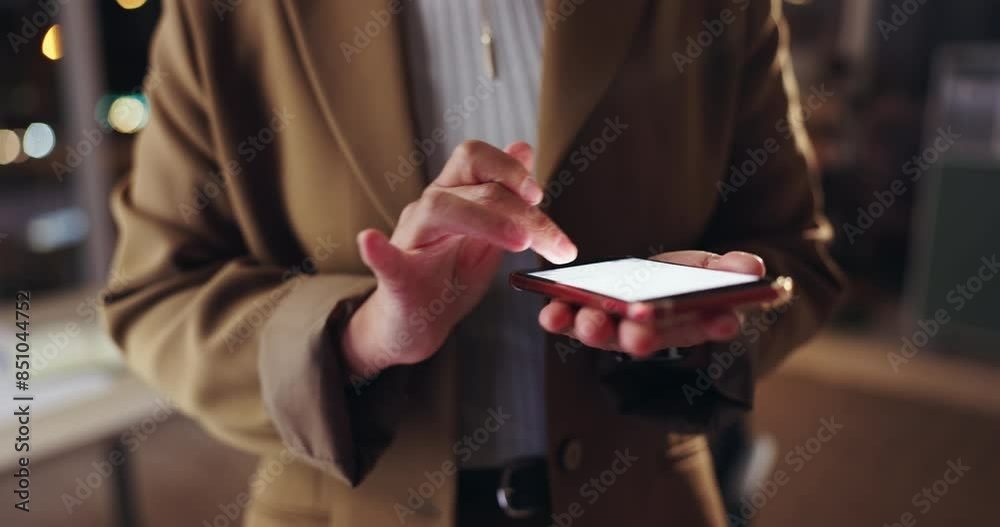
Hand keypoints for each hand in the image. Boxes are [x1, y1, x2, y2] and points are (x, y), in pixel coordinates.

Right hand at [342, 140, 577, 378]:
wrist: (414, 322)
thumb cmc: (448, 278)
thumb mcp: (486, 236)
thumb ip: (504, 195)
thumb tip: (524, 147)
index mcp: (454, 197)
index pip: (477, 159)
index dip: (510, 169)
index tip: (540, 197)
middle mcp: (429, 209)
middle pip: (472, 185)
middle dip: (522, 210)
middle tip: (554, 244)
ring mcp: (410, 240)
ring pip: (439, 208)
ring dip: (487, 221)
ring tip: (520, 243)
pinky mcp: (394, 278)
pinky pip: (382, 259)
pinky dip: (377, 250)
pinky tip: (370, 242)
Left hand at [537, 251, 765, 357]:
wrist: (650, 281)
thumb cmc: (687, 279)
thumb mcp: (711, 269)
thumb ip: (730, 269)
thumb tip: (751, 268)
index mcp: (691, 323)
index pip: (708, 327)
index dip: (716, 325)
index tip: (723, 322)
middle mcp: (651, 334)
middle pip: (648, 339)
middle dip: (642, 338)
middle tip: (639, 338)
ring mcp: (615, 329)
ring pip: (606, 335)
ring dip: (597, 330)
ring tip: (592, 321)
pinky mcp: (585, 315)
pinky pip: (569, 321)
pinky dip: (559, 317)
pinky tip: (550, 311)